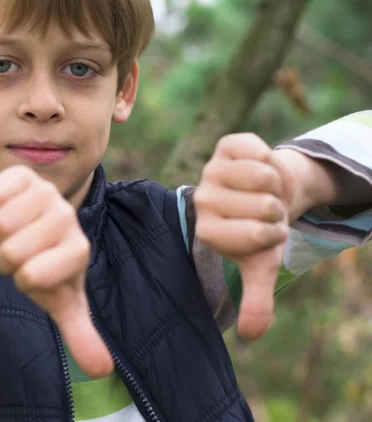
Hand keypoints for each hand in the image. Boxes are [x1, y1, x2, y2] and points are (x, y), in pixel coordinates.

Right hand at [0, 165, 112, 377]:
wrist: (18, 234)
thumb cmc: (39, 268)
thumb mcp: (57, 301)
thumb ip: (80, 333)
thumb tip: (102, 370)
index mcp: (78, 249)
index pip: (35, 275)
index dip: (21, 279)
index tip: (30, 273)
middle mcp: (67, 216)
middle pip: (12, 251)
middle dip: (5, 258)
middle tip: (17, 253)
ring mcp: (45, 192)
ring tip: (10, 234)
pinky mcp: (23, 175)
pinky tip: (3, 212)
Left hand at [193, 134, 297, 339]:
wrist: (270, 193)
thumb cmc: (263, 230)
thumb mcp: (261, 265)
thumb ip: (255, 300)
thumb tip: (251, 335)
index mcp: (206, 231)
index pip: (255, 235)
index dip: (273, 233)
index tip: (264, 232)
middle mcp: (202, 200)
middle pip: (264, 206)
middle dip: (277, 210)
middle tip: (264, 210)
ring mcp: (211, 170)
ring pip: (263, 177)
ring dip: (276, 185)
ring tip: (263, 191)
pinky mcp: (226, 146)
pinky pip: (259, 151)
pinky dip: (272, 159)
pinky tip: (259, 167)